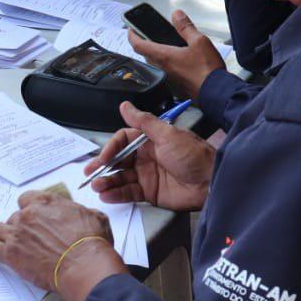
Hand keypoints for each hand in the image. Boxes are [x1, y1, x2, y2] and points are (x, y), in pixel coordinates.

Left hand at [0, 191, 118, 290]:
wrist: (83, 264)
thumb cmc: (91, 242)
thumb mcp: (93, 216)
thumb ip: (79, 212)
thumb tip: (79, 215)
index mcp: (46, 203)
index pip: (29, 199)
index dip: (30, 207)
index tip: (31, 213)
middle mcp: (28, 215)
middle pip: (15, 216)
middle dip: (17, 224)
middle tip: (20, 233)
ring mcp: (17, 234)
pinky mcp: (11, 254)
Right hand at [86, 102, 215, 211]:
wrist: (211, 181)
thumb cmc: (193, 155)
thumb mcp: (168, 134)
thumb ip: (144, 122)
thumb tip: (125, 105)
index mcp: (149, 140)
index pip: (122, 140)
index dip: (111, 148)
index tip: (103, 157)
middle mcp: (145, 157)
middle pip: (118, 160)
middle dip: (103, 166)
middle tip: (89, 173)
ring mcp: (146, 175)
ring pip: (121, 177)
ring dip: (107, 181)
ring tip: (97, 186)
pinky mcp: (150, 193)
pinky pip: (129, 193)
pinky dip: (117, 194)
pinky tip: (107, 195)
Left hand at [127, 10, 223, 101]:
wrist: (217, 92)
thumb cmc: (207, 70)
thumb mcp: (199, 41)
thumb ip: (186, 27)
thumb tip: (177, 15)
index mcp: (164, 56)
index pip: (139, 45)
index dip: (132, 36)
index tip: (130, 30)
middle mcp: (163, 68)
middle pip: (146, 54)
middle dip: (146, 44)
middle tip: (150, 36)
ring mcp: (168, 79)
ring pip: (156, 64)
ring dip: (158, 55)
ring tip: (167, 46)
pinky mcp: (176, 86)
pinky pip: (166, 72)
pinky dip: (168, 64)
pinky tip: (180, 61)